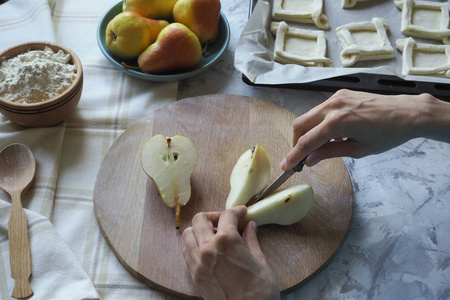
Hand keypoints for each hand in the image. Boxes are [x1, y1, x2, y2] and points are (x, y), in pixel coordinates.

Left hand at [182, 206, 279, 299]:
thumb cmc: (260, 292)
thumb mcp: (261, 262)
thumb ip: (252, 241)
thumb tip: (250, 226)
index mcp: (227, 241)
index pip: (227, 215)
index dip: (236, 211)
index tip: (242, 213)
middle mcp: (208, 248)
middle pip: (200, 219)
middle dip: (214, 216)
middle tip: (226, 222)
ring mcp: (198, 262)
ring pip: (188, 234)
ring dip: (200, 230)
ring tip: (214, 235)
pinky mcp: (195, 276)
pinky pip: (187, 252)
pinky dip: (194, 245)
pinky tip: (207, 250)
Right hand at [280, 90, 449, 169]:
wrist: (406, 112)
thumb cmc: (387, 134)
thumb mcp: (358, 150)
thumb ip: (330, 152)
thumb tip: (310, 160)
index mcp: (337, 123)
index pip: (307, 142)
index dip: (294, 155)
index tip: (285, 166)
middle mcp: (332, 107)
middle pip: (300, 125)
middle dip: (296, 142)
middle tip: (301, 157)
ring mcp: (336, 98)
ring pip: (308, 116)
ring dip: (307, 132)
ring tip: (319, 147)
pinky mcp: (340, 95)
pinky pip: (320, 110)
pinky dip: (318, 123)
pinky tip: (331, 134)